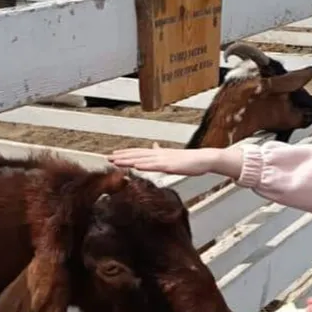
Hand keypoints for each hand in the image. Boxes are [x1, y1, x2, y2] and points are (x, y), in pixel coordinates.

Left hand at [107, 144, 242, 177]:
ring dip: (129, 160)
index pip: (138, 152)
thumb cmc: (190, 160)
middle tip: (107, 158)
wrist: (205, 159)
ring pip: (143, 159)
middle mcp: (159, 154)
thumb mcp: (172, 156)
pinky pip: (155, 165)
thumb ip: (161, 152)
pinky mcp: (171, 165)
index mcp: (159, 153)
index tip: (113, 155)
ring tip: (116, 161)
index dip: (125, 153)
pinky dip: (145, 165)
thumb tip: (153, 146)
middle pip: (137, 154)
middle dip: (122, 156)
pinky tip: (136, 166)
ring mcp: (164, 159)